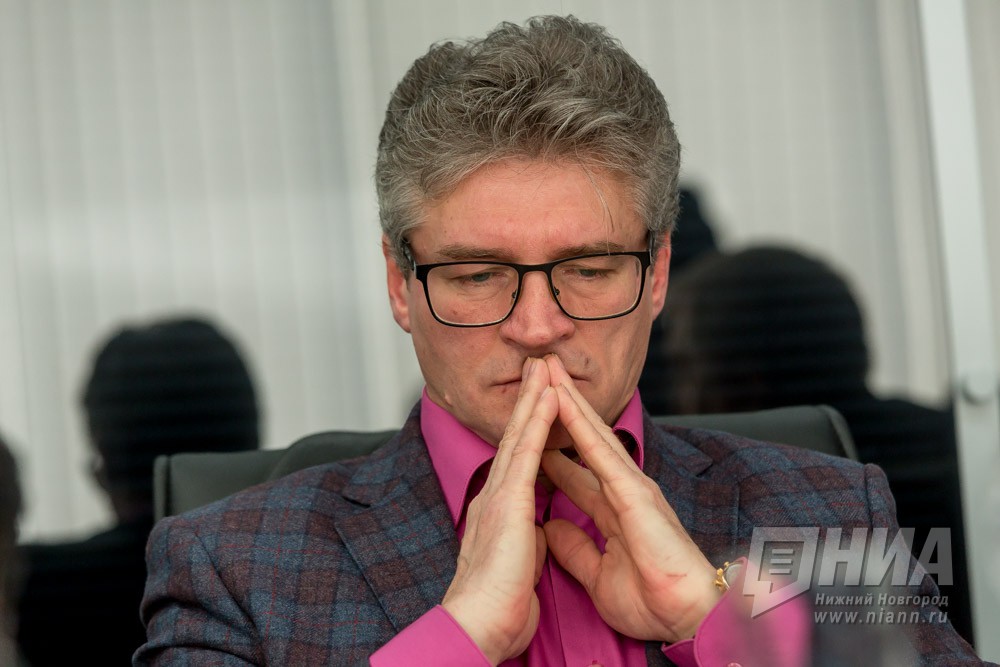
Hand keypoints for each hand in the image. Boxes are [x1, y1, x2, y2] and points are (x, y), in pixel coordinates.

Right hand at [441, 357, 556, 664]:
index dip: (530, 430)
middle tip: (538, 368)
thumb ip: (528, 541)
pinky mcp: (508, 501)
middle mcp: (494, 497)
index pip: (519, 462)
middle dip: (528, 402)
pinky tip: (550, 397)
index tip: (540, 403)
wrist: (478, 625)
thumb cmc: (499, 607)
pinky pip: (527, 452)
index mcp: (499, 513)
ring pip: (519, 436)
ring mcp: (498, 496)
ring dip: (534, 399)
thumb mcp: (519, 565)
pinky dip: (539, 421)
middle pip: (515, 438)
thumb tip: (542, 531)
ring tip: (544, 368)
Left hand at [540, 355, 719, 642]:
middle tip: (537, 377)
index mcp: (613, 511)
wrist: (688, 619)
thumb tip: (551, 525)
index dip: (551, 449)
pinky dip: (580, 424)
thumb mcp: (598, 575)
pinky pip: (600, 451)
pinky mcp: (636, 492)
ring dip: (569, 401)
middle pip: (585, 440)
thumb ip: (575, 548)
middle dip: (560, 409)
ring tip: (547, 370)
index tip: (528, 429)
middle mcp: (622, 491)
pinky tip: (562, 400)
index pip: (575, 471)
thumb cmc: (652, 603)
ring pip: (593, 434)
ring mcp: (632, 487)